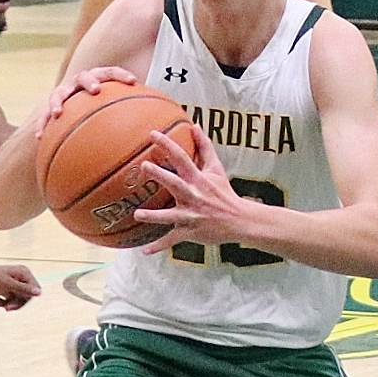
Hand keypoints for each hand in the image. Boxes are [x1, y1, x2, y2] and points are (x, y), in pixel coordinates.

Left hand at [0, 259, 41, 309]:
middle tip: (5, 308)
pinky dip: (1, 303)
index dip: (26, 300)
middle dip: (15, 303)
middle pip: (26, 297)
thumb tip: (39, 293)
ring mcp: (13, 284)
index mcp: (24, 273)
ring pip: (17, 300)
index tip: (13, 306)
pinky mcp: (6, 289)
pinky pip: (9, 300)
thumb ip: (24, 289)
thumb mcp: (8, 285)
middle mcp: (21, 278)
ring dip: (6, 304)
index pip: (34, 291)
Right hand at [23, 65, 141, 143]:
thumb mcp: (116, 105)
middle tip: (96, 90)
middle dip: (90, 82)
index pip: (111, 72)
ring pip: (59, 93)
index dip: (121, 75)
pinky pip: (44, 115)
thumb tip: (158, 120)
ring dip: (58, 102)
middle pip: (84, 76)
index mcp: (98, 77)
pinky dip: (42, 124)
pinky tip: (40, 137)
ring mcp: (64, 92)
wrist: (73, 102)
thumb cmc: (102, 106)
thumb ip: (133, 108)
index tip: (133, 81)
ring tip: (59, 113)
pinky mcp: (52, 106)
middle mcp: (79, 82)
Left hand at [129, 127, 253, 254]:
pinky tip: (144, 250)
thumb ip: (205, 147)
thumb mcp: (216, 168)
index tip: (152, 134)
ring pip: (170, 216)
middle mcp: (193, 195)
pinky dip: (159, 246)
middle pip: (175, 183)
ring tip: (138, 214)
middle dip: (160, 175)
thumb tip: (195, 126)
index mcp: (198, 179)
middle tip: (144, 166)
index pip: (182, 158)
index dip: (168, 145)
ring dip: (154, 216)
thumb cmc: (224, 192)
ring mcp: (191, 215)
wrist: (239, 220)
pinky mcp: (190, 232)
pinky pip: (172, 240)